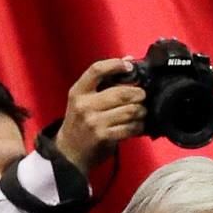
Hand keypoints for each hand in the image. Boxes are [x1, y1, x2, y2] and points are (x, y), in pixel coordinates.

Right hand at [54, 58, 146, 173]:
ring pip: (129, 111)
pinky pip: (129, 128)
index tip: (130, 66)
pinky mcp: (104, 137)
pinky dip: (138, 126)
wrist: (69, 152)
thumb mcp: (84, 100)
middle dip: (138, 94)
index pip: (96, 70)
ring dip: (141, 111)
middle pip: (120, 93)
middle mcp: (85, 105)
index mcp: (78, 91)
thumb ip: (105, 81)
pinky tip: (138, 125)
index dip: (116, 64)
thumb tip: (128, 60)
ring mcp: (94, 122)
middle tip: (142, 96)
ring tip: (142, 112)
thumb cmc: (80, 122)